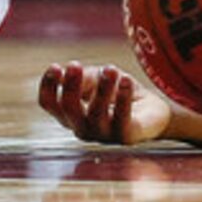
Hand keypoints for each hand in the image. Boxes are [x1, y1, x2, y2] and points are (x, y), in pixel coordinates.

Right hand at [37, 62, 170, 145]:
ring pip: (95, 113)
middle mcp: (83, 128)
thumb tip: (68, 71)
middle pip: (68, 109)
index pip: (49, 104)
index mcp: (71, 114)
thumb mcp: (98, 79)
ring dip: (101, 88)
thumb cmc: (119, 93)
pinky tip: (125, 80)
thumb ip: (83, 77)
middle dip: (70, 86)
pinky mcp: (126, 137)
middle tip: (75, 65)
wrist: (153, 111)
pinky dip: (123, 97)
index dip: (48, 86)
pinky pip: (122, 118)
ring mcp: (103, 136)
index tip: (55, 67)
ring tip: (110, 69)